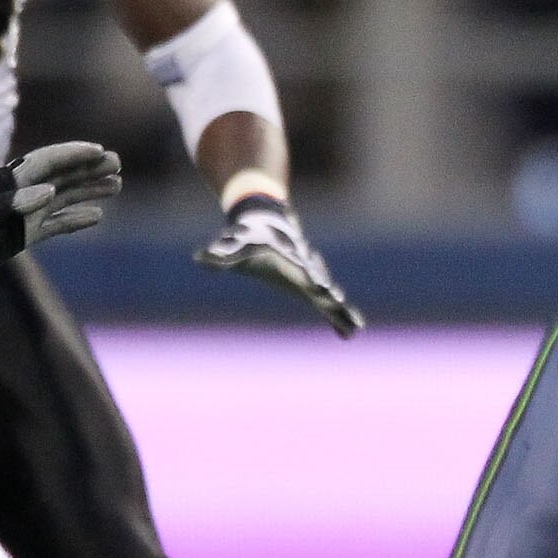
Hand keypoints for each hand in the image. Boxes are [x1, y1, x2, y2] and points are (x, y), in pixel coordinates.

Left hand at [0, 142, 122, 294]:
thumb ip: (9, 205)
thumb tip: (48, 192)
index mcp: (6, 183)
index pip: (45, 162)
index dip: (72, 154)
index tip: (98, 151)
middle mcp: (18, 194)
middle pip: (60, 175)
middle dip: (88, 168)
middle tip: (117, 162)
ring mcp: (22, 214)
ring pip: (63, 197)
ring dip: (89, 189)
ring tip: (117, 184)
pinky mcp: (22, 234)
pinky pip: (56, 224)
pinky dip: (76, 219)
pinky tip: (97, 216)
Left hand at [197, 194, 363, 335]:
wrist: (267, 223)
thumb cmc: (250, 237)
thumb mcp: (236, 245)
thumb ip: (221, 254)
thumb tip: (200, 258)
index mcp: (292, 265)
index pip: (306, 277)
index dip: (317, 285)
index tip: (327, 293)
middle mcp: (306, 273)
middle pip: (326, 293)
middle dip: (338, 306)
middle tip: (355, 320)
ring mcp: (309, 280)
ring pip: (329, 300)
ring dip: (342, 314)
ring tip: (357, 329)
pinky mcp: (308, 286)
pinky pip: (324, 305)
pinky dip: (335, 318)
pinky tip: (346, 334)